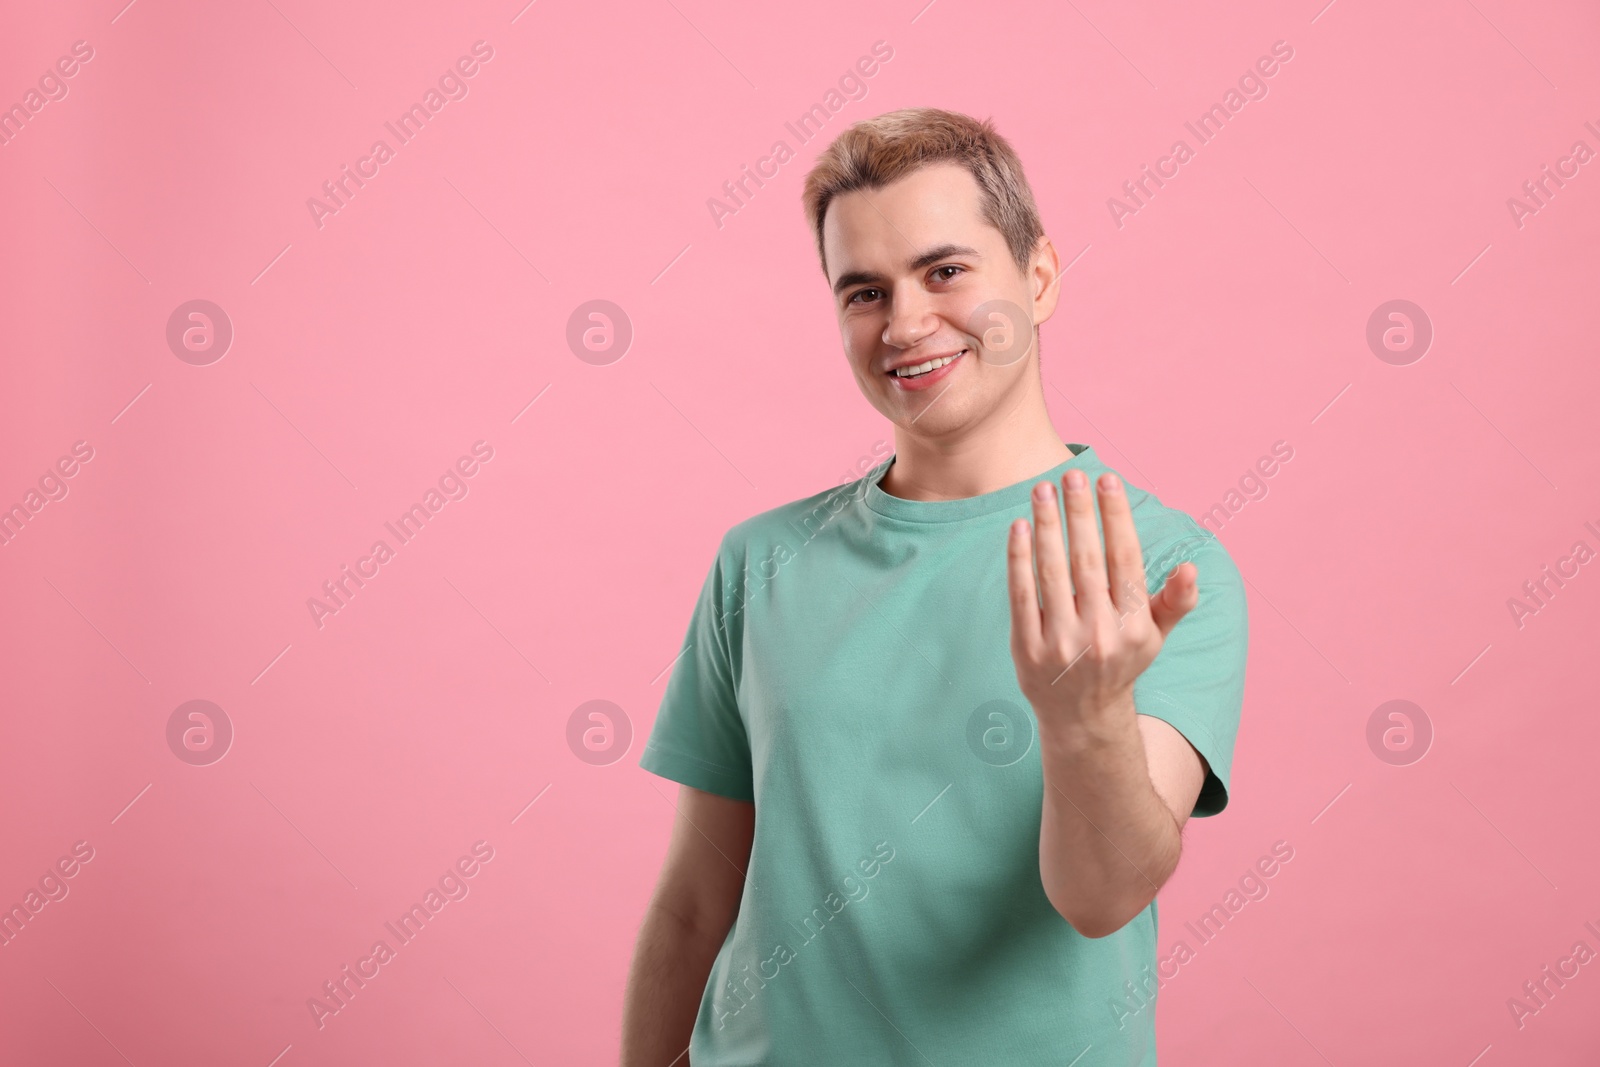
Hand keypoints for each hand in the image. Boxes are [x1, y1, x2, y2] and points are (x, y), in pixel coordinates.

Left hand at [1006, 468, 1197, 731]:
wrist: (1082, 716)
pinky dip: (1018, 559)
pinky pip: (1022, 594)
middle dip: (1079, 513)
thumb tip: (1191, 568)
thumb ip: (1175, 601)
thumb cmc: (1120, 660)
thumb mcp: (1154, 636)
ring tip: (1042, 490)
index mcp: (1134, 625)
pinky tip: (1019, 527)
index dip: (1116, 517)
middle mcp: (1100, 635)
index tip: (1107, 480)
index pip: (1125, 559)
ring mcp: (1061, 643)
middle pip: (1087, 560)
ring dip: (1046, 526)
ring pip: (1052, 572)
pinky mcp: (1027, 649)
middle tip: (1071, 474)